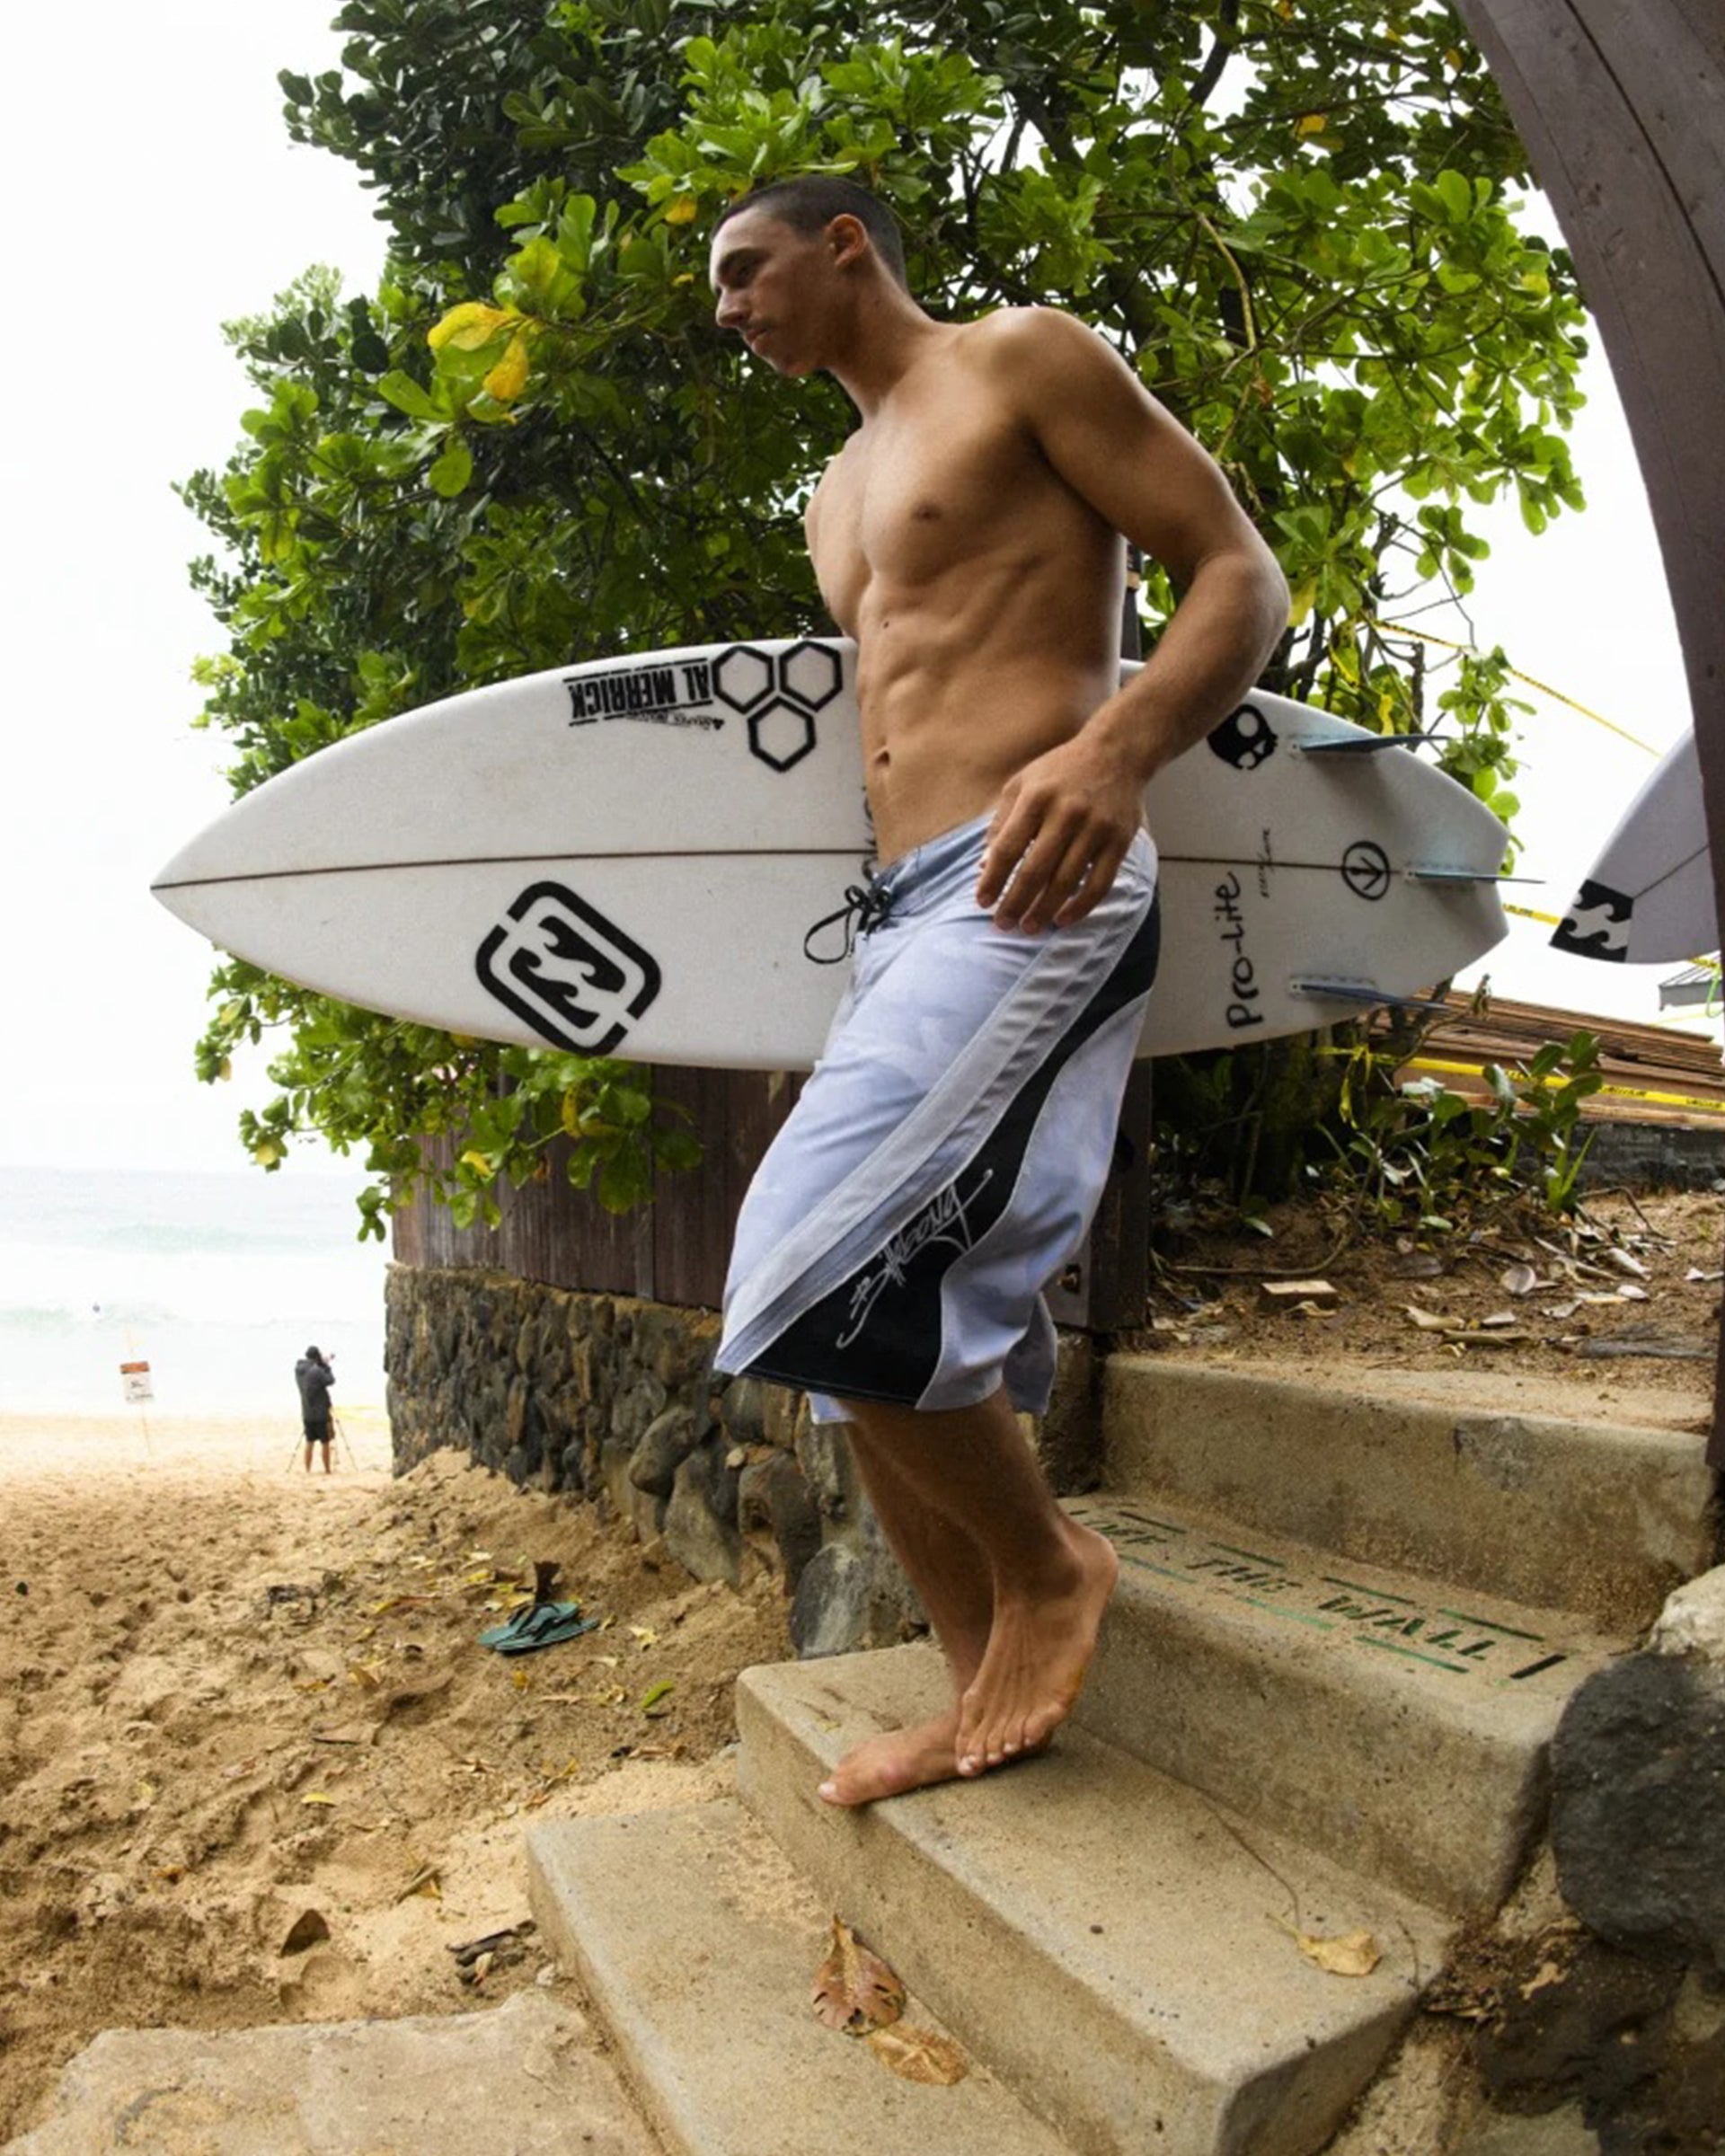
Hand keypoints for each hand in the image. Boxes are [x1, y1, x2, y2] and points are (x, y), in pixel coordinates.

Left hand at [975, 737, 1144, 932]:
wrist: (1116, 753)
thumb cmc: (1061, 771)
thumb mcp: (1022, 784)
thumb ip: (1001, 823)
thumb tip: (983, 866)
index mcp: (1036, 798)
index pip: (1008, 848)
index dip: (992, 879)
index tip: (982, 902)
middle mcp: (1067, 813)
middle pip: (1035, 871)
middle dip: (1015, 903)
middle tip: (1003, 925)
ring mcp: (1096, 828)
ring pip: (1066, 882)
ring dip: (1044, 911)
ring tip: (1028, 928)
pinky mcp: (1119, 841)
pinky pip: (1099, 884)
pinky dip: (1080, 907)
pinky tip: (1062, 920)